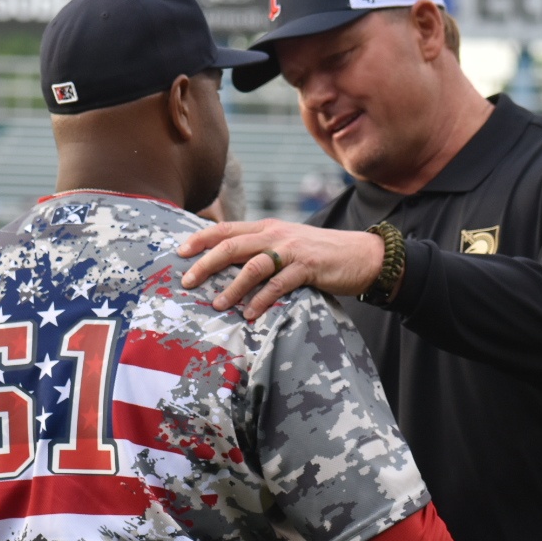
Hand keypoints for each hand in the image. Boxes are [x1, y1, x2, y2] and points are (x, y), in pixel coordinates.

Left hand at [178, 219, 384, 320]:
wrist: (361, 254)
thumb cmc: (320, 254)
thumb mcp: (287, 244)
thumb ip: (262, 249)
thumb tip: (229, 264)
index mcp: (267, 227)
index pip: (227, 228)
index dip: (201, 239)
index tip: (180, 252)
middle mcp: (276, 234)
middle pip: (232, 245)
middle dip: (206, 263)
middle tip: (187, 280)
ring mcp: (292, 250)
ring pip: (253, 265)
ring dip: (232, 286)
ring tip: (216, 303)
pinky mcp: (308, 268)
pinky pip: (279, 284)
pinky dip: (262, 300)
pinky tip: (250, 313)